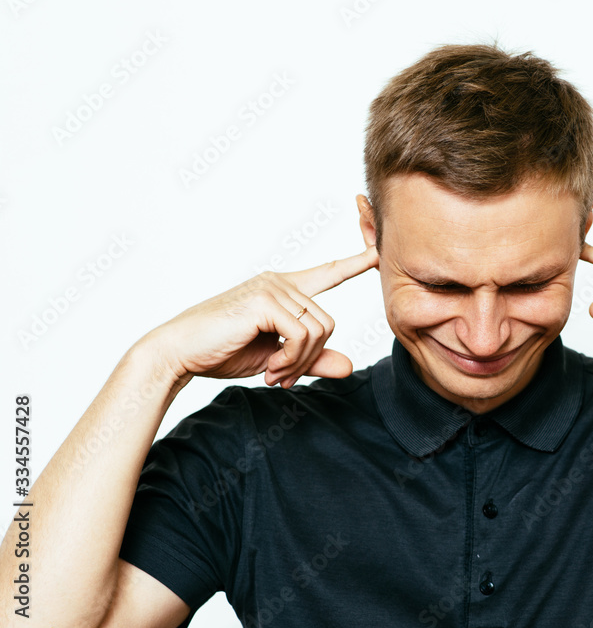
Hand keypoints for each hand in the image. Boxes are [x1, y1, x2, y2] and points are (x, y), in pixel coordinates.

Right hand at [143, 245, 378, 387]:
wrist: (179, 355)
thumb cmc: (222, 353)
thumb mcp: (277, 359)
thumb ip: (312, 360)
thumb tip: (349, 366)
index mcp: (283, 290)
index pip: (328, 272)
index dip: (357, 262)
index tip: (379, 250)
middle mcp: (280, 282)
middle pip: (328, 323)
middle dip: (310, 358)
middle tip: (283, 377)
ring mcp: (272, 288)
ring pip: (319, 330)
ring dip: (300, 362)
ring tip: (274, 373)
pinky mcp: (265, 300)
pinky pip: (302, 335)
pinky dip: (291, 359)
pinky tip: (269, 368)